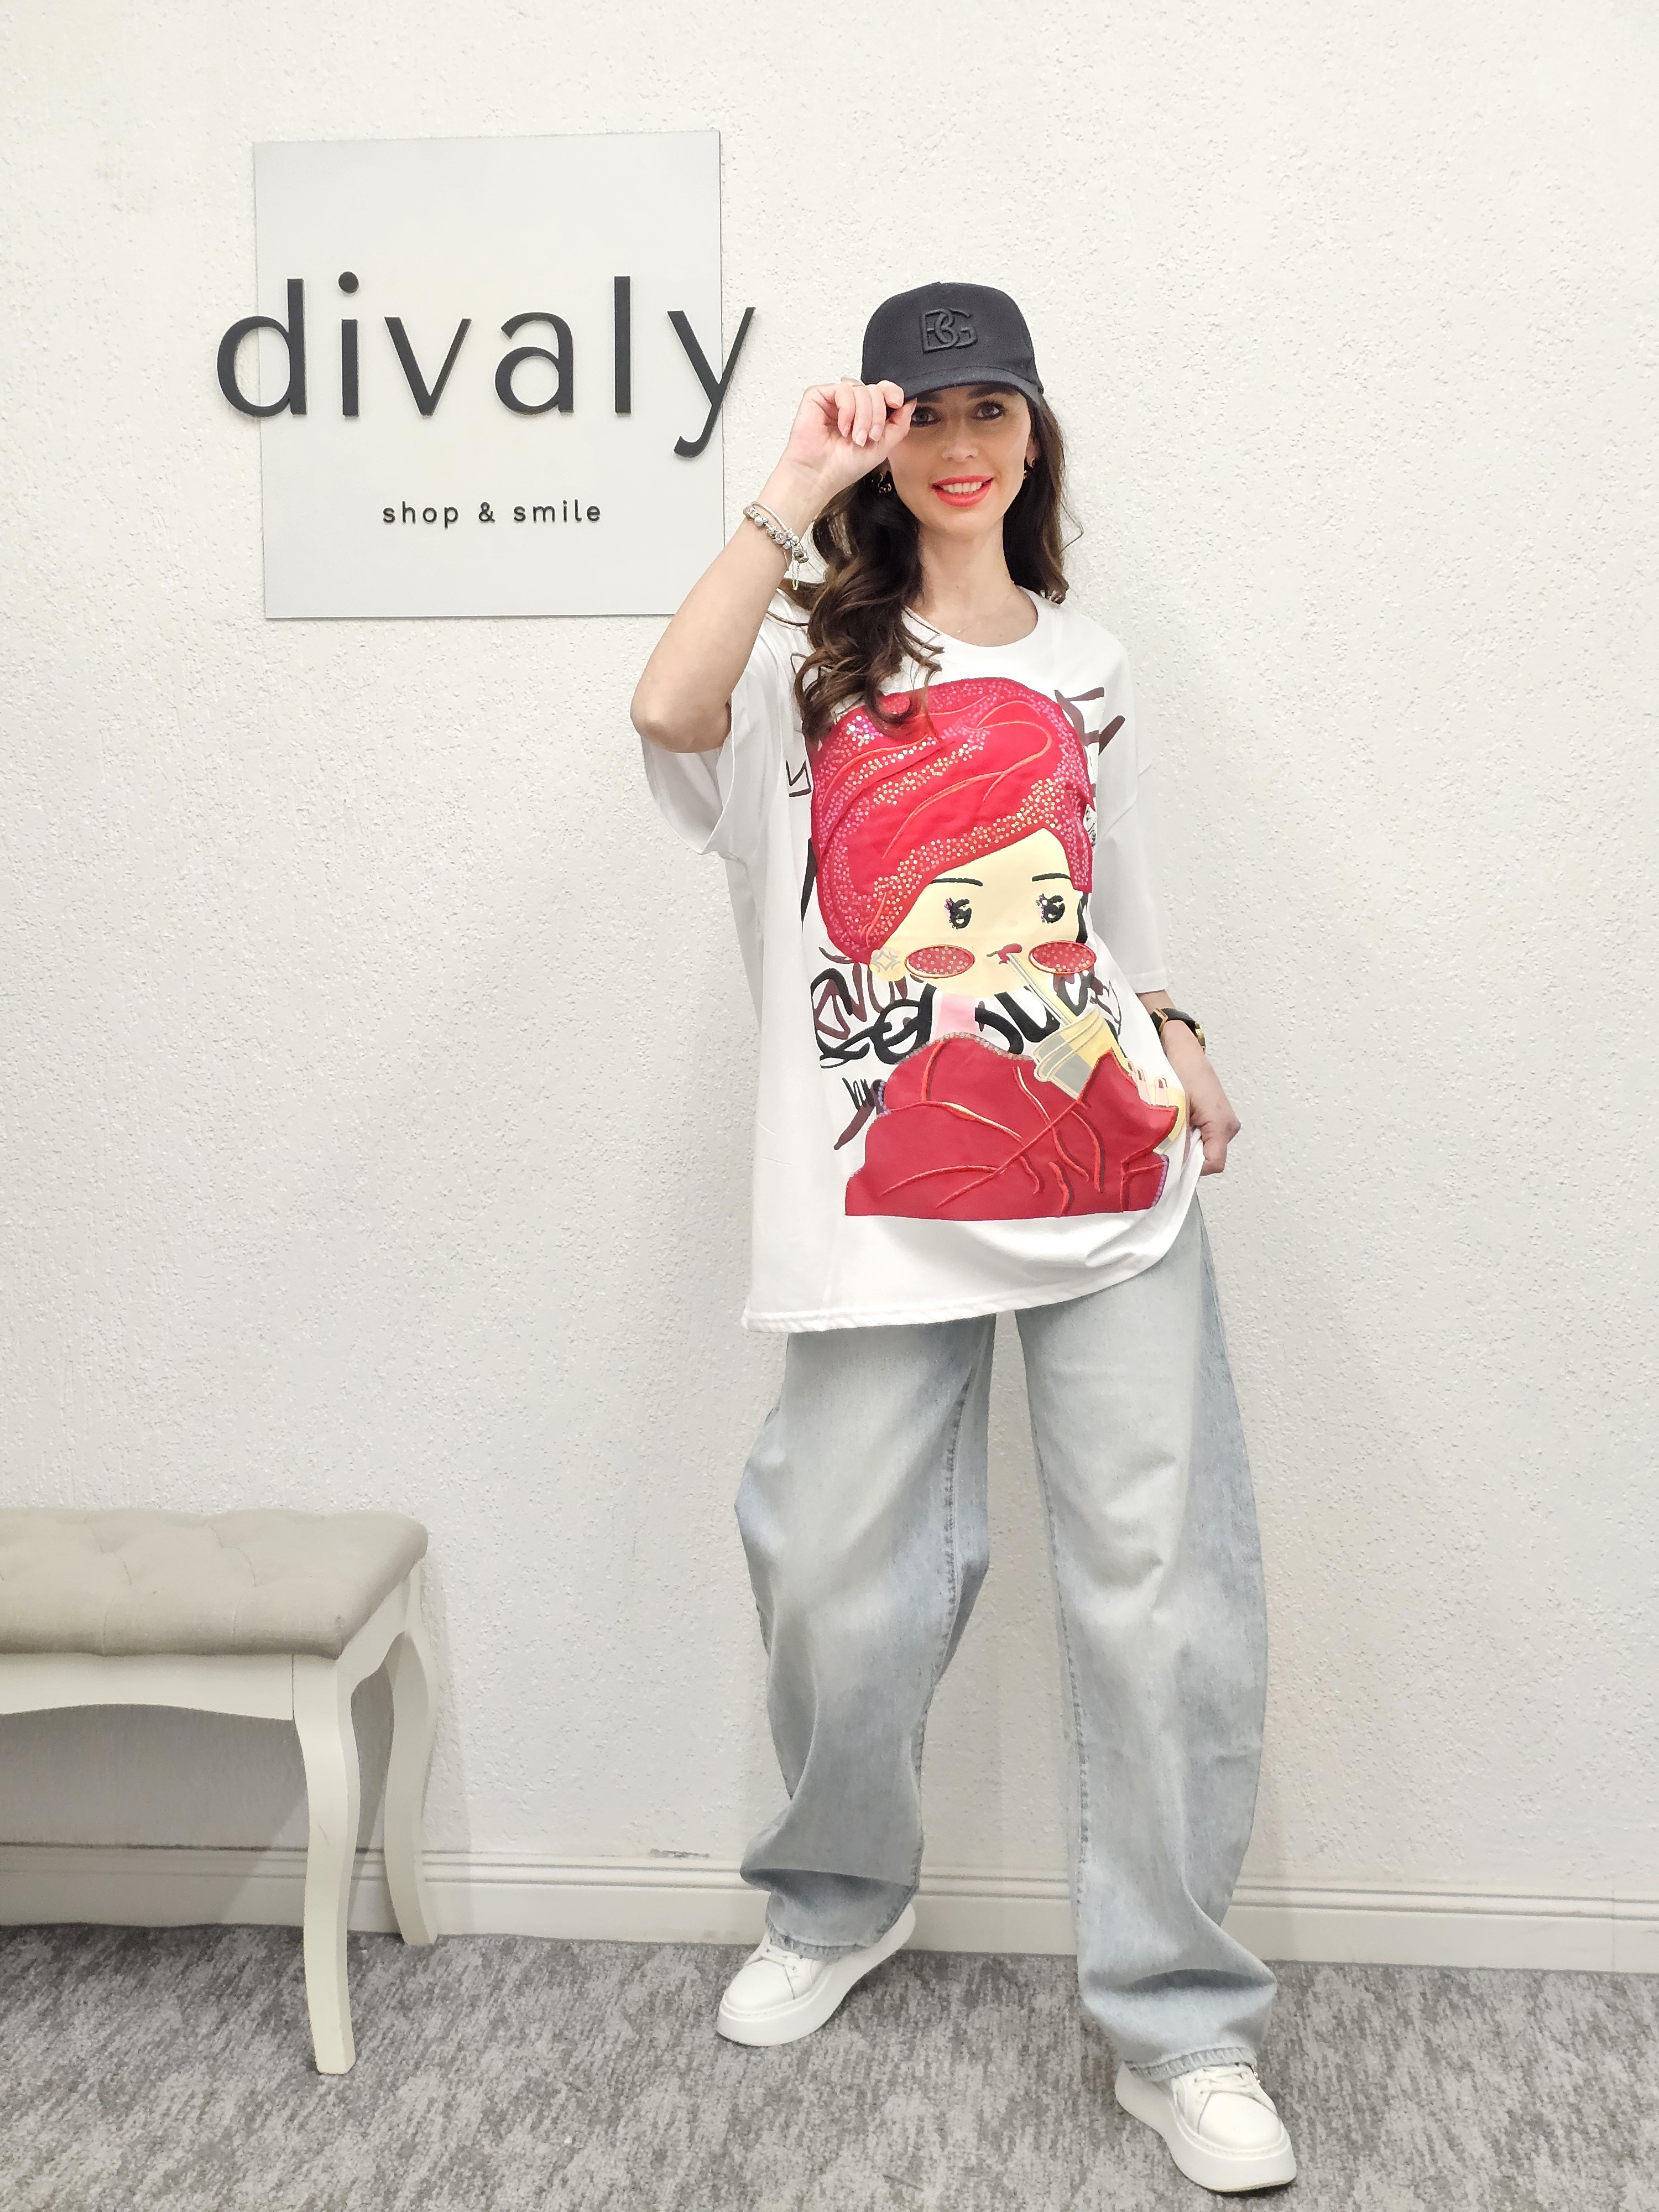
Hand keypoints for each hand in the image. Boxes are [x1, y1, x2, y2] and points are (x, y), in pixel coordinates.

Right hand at [770, 379, 914, 516]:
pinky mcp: (819, 396)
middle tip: (870, 436)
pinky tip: (842, 427)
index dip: (893, 393)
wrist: (819, 476)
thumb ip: (899, 424)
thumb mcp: (883, 447)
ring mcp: (835, 400)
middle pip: (875, 390)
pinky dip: (847, 409)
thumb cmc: (844, 466)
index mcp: (866, 414)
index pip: (884, 391)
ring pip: (861, 389)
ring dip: (863, 416)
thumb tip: (910, 401)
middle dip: (877, 414)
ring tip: (855, 437)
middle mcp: (852, 405)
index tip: (897, 404)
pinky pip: (843, 389)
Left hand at [1160, 1025, 1239, 1174]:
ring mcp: (1224, 1122)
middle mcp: (1229, 1126)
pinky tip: (1176, 1122)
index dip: (1190, 1168)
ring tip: (1171, 1126)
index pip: (1213, 1164)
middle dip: (1186, 1156)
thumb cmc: (1181, 1070)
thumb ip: (1176, 1140)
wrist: (1183, 1049)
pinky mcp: (1216, 1118)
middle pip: (1208, 1158)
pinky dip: (1187, 1135)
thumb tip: (1173, 1166)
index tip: (1171, 1162)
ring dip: (1185, 1144)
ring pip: (1204, 1148)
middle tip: (1166, 1141)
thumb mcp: (1175, 1108)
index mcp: (1223, 1124)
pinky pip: (1202, 1137)